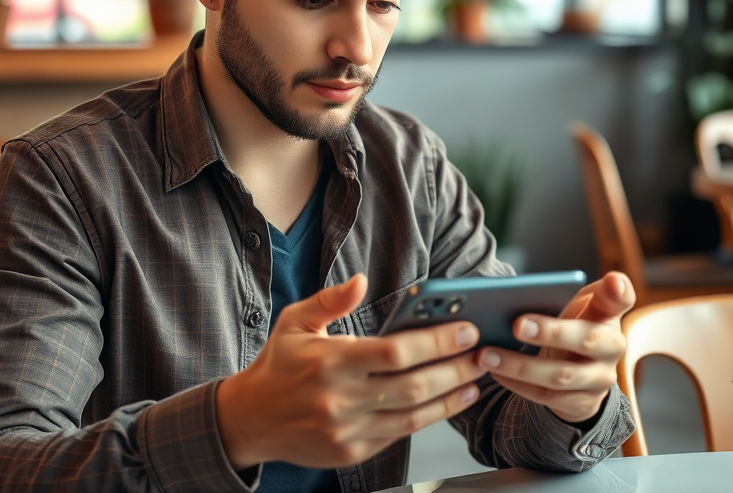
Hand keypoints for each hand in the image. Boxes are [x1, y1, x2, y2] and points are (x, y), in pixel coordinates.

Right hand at [215, 274, 487, 470]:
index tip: (465, 330)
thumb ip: (331, 300)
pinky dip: (429, 418)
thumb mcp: (296, 321)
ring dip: (451, 397)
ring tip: (475, 379)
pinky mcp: (351, 452)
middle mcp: (339, 399)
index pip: (395, 353)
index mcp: (329, 362)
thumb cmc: (279, 364)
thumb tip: (361, 280)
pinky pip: (399, 434)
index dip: (436, 342)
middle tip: (482, 353)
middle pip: (413, 386)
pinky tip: (447, 401)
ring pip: (413, 415)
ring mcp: (346, 431)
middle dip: (455, 368)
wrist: (250, 419)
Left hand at [475, 271, 634, 422]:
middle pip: (586, 341)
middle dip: (551, 333)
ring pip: (560, 375)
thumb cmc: (573, 325)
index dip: (619, 290)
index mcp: (609, 314)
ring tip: (486, 355)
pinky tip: (494, 372)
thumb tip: (519, 291)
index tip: (612, 278)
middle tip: (516, 324)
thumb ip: (561, 290)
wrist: (582, 370)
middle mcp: (612, 349)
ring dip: (519, 366)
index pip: (621, 299)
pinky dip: (517, 385)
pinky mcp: (582, 404)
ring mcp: (599, 380)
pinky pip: (547, 397)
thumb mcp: (577, 304)